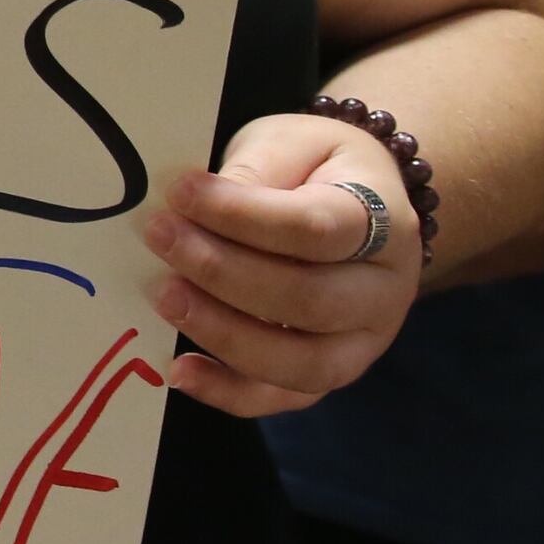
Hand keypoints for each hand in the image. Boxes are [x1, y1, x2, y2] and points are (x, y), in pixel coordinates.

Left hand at [140, 112, 420, 417]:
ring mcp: (363, 343)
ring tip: (164, 297)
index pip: (315, 229)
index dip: (242, 214)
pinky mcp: (330, 374)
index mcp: (384, 223)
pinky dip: (228, 392)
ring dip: (223, 334)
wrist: (358, 203)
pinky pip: (283, 398)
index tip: (180, 191)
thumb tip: (196, 205)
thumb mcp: (291, 144)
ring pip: (301, 362)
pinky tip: (179, 370)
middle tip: (159, 237)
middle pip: (308, 300)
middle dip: (222, 272)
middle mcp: (384, 293)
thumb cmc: (314, 168)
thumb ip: (254, 170)